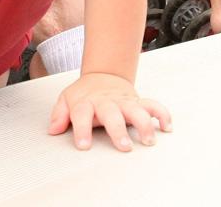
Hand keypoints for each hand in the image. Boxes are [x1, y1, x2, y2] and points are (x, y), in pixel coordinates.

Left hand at [48, 72, 170, 150]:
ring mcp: (124, 100)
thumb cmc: (85, 93)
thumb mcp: (66, 99)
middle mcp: (107, 102)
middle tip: (124, 146)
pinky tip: (167, 127)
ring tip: (149, 140)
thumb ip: (59, 114)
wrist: (103, 74)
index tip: (84, 146)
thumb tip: (53, 129)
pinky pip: (153, 105)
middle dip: (119, 130)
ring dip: (145, 124)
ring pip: (137, 109)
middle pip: (113, 114)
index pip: (82, 114)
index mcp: (87, 102)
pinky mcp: (138, 100)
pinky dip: (162, 114)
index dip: (82, 129)